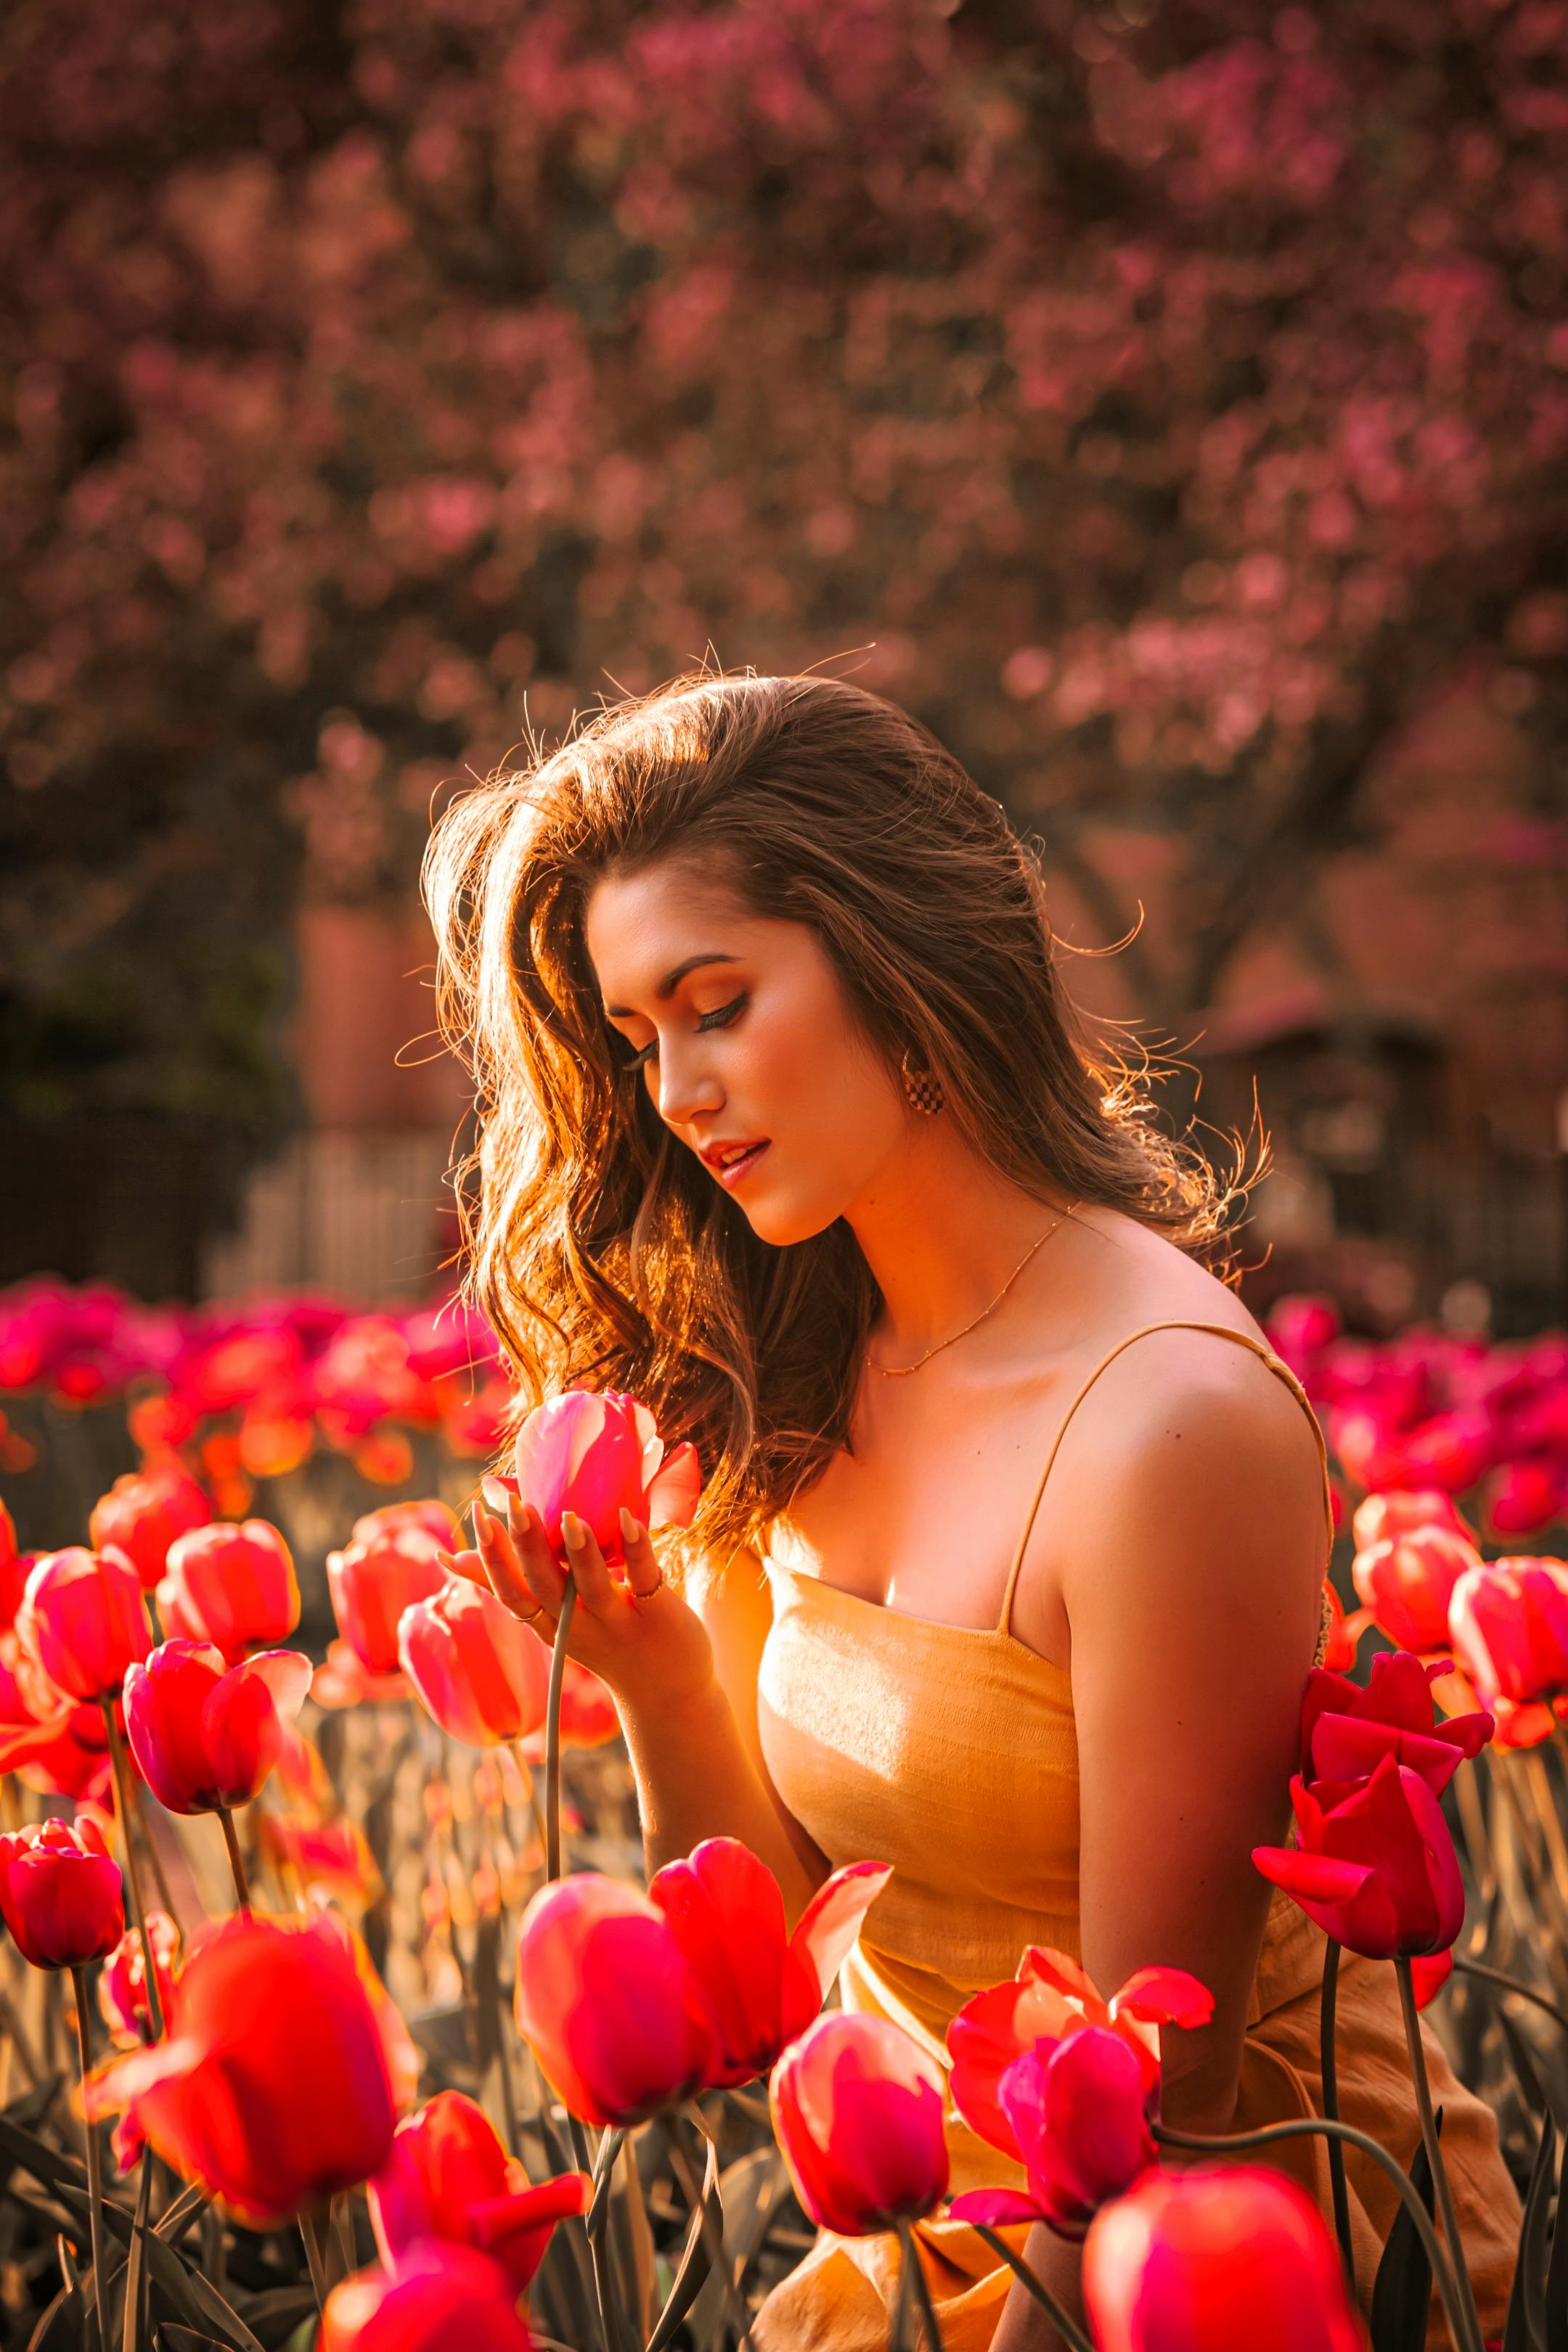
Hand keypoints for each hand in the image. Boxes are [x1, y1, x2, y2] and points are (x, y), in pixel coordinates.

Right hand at [455, 1492, 715, 1710]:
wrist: (665, 1697)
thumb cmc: (600, 1642)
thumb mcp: (548, 1619)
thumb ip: (505, 1585)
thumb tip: (446, 1556)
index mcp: (547, 1622)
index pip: (511, 1593)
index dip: (492, 1559)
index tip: (479, 1515)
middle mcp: (576, 1624)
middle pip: (543, 1588)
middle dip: (526, 1547)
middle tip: (513, 1504)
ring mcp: (617, 1622)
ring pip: (592, 1587)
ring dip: (579, 1553)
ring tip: (568, 1517)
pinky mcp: (656, 1614)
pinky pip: (644, 1579)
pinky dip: (636, 1548)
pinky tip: (630, 1518)